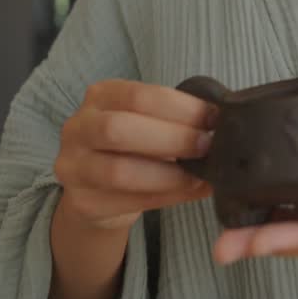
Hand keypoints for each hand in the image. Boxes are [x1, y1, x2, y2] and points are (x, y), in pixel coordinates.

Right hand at [55, 79, 216, 230]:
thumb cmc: (132, 147)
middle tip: (207, 146)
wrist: (97, 190)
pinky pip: (127, 202)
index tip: (213, 118)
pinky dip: (165, 197)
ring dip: (169, 175)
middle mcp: (78, 128)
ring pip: (120, 172)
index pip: (138, 96)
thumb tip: (224, 124)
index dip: (179, 107)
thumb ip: (175, 120)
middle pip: (119, 129)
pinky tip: (189, 192)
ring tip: (200, 175)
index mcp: (100, 97)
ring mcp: (73, 167)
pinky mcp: (81, 202)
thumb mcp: (147, 122)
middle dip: (171, 138)